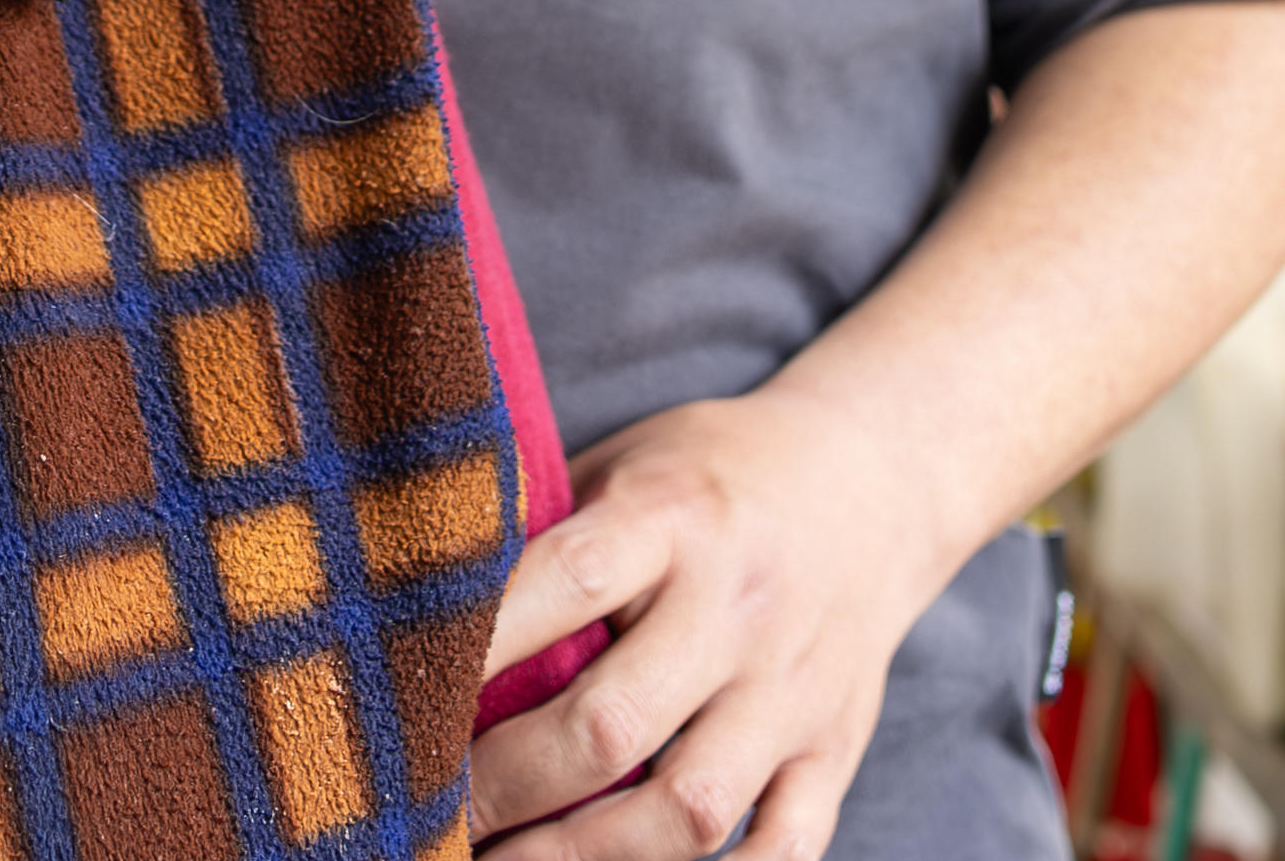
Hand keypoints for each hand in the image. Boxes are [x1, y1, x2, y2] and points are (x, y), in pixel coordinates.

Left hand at [464, 383, 981, 859]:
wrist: (877, 479)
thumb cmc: (710, 475)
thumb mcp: (625, 463)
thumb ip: (544, 533)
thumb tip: (419, 613)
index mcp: (674, 515)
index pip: (568, 581)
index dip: (479, 651)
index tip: (407, 707)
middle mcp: (738, 607)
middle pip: (614, 723)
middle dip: (505, 785)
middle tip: (433, 811)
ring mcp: (793, 689)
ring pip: (691, 807)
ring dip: (583, 858)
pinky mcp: (835, 750)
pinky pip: (784, 849)